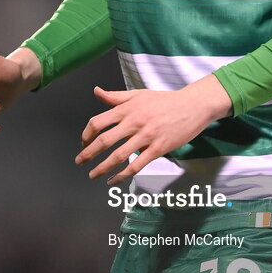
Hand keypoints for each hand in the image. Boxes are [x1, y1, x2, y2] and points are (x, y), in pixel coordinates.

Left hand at [75, 75, 231, 183]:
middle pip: (104, 140)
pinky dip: (122, 176)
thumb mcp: (138, 94)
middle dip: (88, 154)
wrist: (191, 106)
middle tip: (79, 162)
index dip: (86, 134)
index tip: (83, 142)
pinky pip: (136, 166)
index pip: (98, 122)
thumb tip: (97, 92)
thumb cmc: (164, 100)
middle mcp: (134, 122)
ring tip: (93, 175)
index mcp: (127, 109)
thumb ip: (116, 97)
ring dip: (102, 168)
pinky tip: (113, 180)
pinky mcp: (158, 149)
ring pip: (118, 156)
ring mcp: (146, 137)